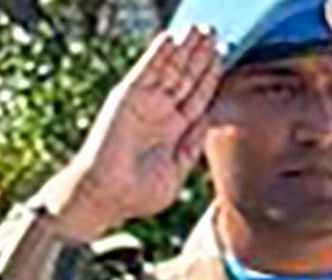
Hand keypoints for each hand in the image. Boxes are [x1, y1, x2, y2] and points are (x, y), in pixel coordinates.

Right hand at [41, 27, 218, 244]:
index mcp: (175, 129)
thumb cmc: (138, 194)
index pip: (198, 96)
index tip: (224, 58)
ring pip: (169, 69)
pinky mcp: (127, 97)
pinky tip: (171, 38)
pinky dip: (158, 54)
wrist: (107, 196)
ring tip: (200, 30)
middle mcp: (160, 112)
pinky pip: (145, 70)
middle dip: (200, 56)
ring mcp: (144, 102)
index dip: (211, 77)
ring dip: (184, 49)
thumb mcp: (177, 168)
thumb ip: (192, 143)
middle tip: (214, 34)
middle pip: (185, 77)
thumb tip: (209, 119)